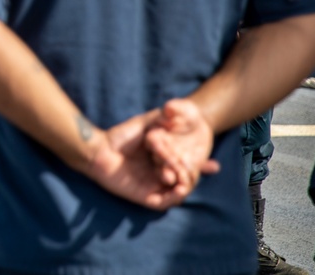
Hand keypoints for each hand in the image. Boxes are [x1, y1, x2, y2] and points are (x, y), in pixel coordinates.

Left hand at [85, 107, 214, 210]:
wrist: (99, 149)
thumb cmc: (120, 136)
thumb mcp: (145, 125)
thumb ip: (162, 120)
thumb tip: (177, 112)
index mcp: (160, 162)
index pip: (185, 166)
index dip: (199, 165)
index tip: (214, 163)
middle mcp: (158, 176)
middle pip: (185, 179)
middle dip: (197, 173)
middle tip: (208, 166)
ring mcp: (152, 187)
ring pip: (178, 191)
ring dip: (188, 183)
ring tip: (193, 174)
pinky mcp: (144, 197)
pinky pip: (165, 202)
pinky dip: (175, 196)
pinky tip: (182, 186)